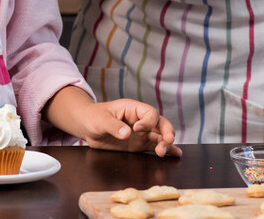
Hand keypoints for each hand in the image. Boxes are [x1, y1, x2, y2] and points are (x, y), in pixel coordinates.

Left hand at [43, 86, 179, 156]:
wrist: (87, 127)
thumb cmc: (93, 117)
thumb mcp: (100, 120)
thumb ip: (113, 126)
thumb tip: (127, 134)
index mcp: (133, 109)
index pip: (149, 113)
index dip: (148, 121)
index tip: (138, 130)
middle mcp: (141, 120)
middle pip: (160, 123)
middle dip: (166, 131)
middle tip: (168, 141)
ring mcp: (141, 133)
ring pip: (159, 136)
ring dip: (165, 144)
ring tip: (164, 152)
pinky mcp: (139, 144)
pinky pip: (154, 146)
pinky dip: (165, 150)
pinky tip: (176, 155)